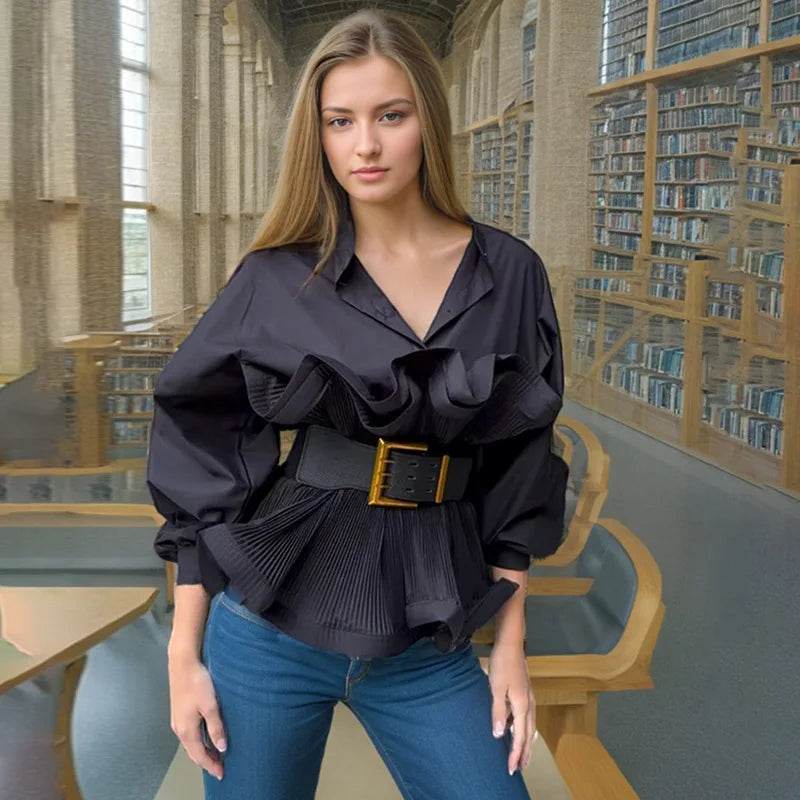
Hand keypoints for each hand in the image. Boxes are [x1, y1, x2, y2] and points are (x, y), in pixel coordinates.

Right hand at [167, 650, 225, 780]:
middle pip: (193, 752)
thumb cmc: (197, 683)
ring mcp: (177, 720)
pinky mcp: (179, 712)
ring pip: (190, 743)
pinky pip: (189, 734)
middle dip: (206, 761)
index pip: (200, 755)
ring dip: (202, 751)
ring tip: (216, 754)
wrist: (182, 663)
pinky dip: (198, 741)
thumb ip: (216, 727)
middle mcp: (179, 728)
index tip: (221, 773)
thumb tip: (222, 748)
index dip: (211, 765)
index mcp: (187, 730)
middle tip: (220, 767)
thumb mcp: (210, 706)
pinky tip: (206, 737)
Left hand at [487, 641, 535, 774]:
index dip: (516, 753)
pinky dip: (523, 728)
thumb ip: (497, 712)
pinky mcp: (525, 692)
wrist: (511, 643)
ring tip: (522, 755)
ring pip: (530, 726)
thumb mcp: (496, 688)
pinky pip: (527, 717)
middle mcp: (529, 704)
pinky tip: (515, 729)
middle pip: (528, 734)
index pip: (519, 736)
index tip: (511, 769)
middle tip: (520, 768)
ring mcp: (529, 697)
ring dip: (526, 742)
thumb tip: (499, 735)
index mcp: (522, 706)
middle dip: (525, 752)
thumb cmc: (502, 664)